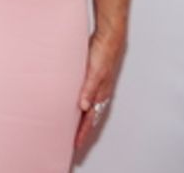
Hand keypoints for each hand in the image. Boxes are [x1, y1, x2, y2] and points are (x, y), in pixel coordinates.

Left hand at [74, 29, 123, 150]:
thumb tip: (84, 107)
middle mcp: (100, 93)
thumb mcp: (94, 72)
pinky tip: (78, 106)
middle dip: (83, 132)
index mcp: (100, 94)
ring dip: (83, 121)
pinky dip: (83, 107)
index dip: (83, 133)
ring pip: (91, 110)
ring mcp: (98, 86)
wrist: (109, 37)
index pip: (90, 120)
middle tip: (74, 145)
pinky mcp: (94, 78)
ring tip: (75, 131)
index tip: (75, 146)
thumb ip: (89, 88)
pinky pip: (88, 98)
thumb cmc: (103, 53)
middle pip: (91, 118)